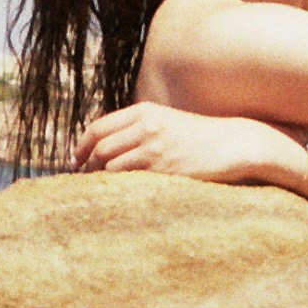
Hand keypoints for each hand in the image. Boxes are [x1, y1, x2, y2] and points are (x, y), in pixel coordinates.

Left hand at [73, 102, 293, 183]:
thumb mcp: (165, 120)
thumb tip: (107, 149)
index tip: (76, 161)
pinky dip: (117, 188)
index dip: (81, 146)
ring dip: (100, 180)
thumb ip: (138, 128)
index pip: (98, 128)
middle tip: (82, 181)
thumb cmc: (198, 136)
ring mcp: (154, 148)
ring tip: (98, 191)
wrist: (232, 144)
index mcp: (144, 111)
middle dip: (86, 166)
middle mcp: (146, 126)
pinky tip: (117, 196)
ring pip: (110, 166)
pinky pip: (129, 180)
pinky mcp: (163, 169)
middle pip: (100, 148)